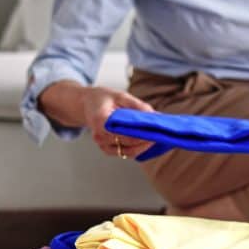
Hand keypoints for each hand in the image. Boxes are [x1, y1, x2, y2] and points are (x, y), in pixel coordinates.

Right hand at [39, 81, 154, 158]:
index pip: (123, 133)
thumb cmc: (103, 98)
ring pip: (128, 152)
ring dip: (143, 147)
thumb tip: (155, 115)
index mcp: (100, 121)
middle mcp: (99, 136)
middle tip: (160, 135)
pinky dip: (137, 148)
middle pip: (127, 144)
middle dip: (145, 140)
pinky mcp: (107, 149)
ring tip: (156, 138)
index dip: (140, 134)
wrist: (87, 104)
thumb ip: (138, 106)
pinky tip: (147, 142)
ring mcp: (102, 145)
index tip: (155, 132)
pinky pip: (125, 152)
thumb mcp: (120, 96)